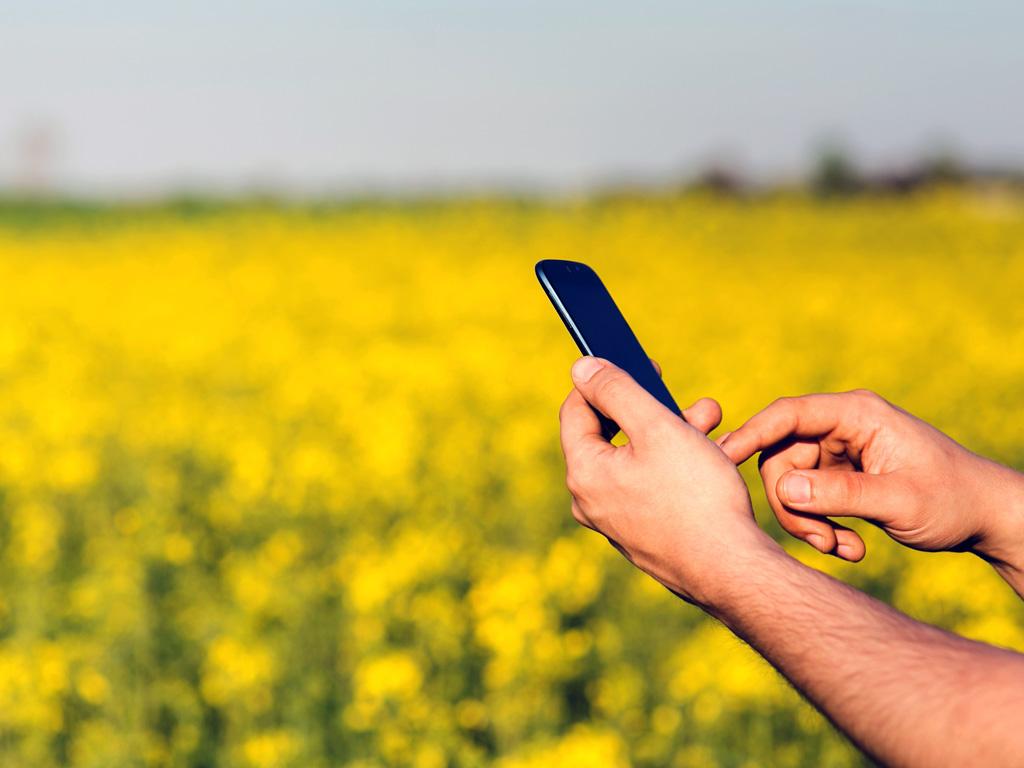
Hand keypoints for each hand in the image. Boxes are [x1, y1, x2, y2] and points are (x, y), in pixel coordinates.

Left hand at [559, 356, 777, 606]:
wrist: (732, 571)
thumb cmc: (696, 497)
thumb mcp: (657, 428)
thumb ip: (616, 391)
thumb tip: (581, 368)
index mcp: (584, 472)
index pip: (576, 410)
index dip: (605, 380)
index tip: (641, 363)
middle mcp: (591, 500)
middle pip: (612, 435)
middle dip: (653, 408)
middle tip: (691, 399)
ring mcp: (616, 522)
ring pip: (638, 460)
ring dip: (673, 433)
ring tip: (713, 421)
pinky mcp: (643, 535)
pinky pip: (651, 487)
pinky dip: (676, 465)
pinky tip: (713, 457)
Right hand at [719, 390, 1023, 570]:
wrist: (986, 519)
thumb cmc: (952, 500)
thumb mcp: (898, 500)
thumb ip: (839, 494)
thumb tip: (782, 491)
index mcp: (857, 415)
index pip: (788, 415)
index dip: (750, 435)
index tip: (721, 459)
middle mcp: (842, 428)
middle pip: (781, 458)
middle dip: (792, 505)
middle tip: (820, 542)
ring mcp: (840, 453)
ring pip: (791, 485)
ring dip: (809, 523)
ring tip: (842, 549)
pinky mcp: (840, 477)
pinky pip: (809, 500)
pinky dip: (822, 527)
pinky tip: (851, 548)